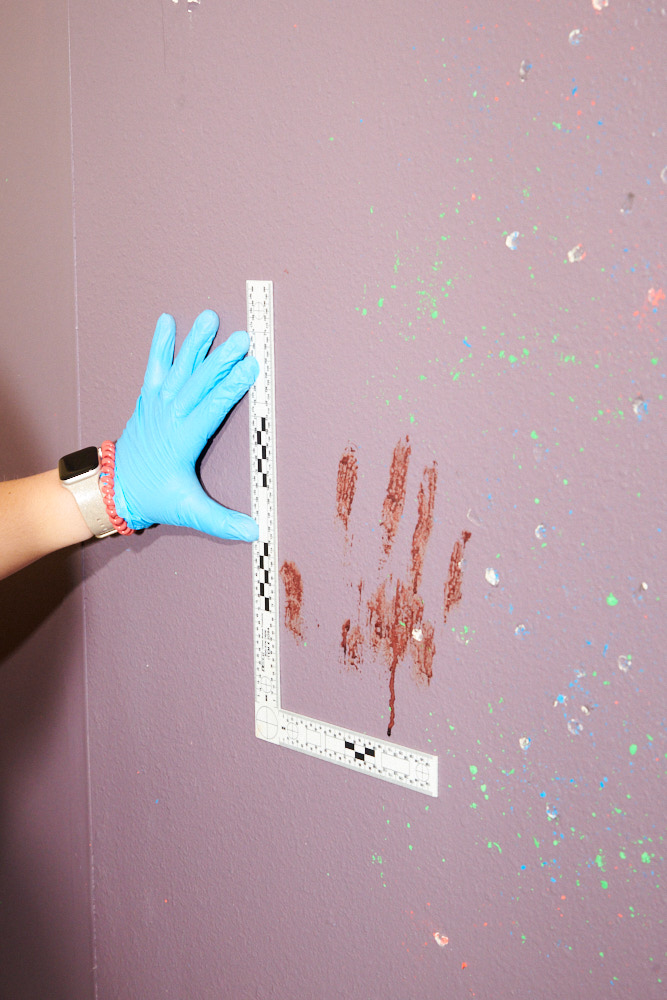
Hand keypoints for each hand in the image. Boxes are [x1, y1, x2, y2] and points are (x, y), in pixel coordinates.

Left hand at [114, 310, 258, 540]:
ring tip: (209, 318)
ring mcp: (157, 404)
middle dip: (220, 359)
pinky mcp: (148, 399)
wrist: (113, 488)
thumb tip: (253, 532)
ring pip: (179, 368)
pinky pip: (155, 367)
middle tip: (241, 338)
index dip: (230, 387)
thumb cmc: (152, 497)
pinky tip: (167, 322)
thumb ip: (221, 522)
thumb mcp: (187, 511)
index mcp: (182, 440)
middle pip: (199, 382)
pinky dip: (161, 345)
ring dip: (195, 344)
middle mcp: (169, 416)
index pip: (211, 408)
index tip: (250, 368)